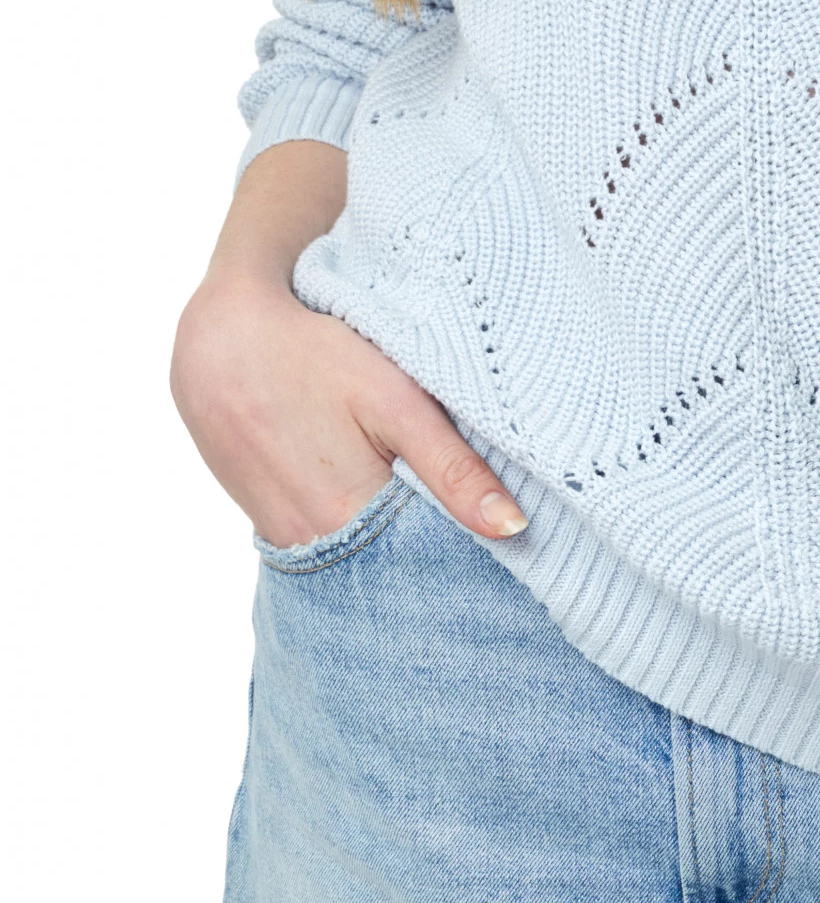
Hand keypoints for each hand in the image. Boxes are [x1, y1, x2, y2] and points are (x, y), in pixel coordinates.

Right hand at [171, 269, 527, 548]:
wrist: (221, 335)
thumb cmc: (313, 356)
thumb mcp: (396, 401)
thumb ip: (454, 470)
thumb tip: (514, 528)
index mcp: (346, 517)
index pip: (429, 565)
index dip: (470, 553)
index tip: (508, 541)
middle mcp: (308, 543)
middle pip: (393, 567)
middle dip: (437, 552)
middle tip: (479, 523)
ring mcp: (282, 535)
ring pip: (361, 556)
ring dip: (398, 539)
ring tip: (427, 502)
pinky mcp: (268, 521)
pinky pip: (331, 540)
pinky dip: (363, 526)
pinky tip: (379, 493)